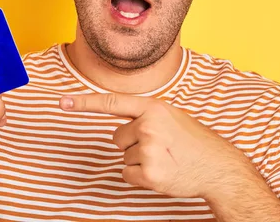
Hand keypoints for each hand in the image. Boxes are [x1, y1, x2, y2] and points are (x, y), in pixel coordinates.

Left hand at [59, 93, 246, 198]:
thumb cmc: (193, 142)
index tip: (62, 102)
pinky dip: (139, 177)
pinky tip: (161, 171)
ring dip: (140, 160)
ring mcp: (149, 149)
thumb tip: (120, 125)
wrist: (218, 166)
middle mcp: (149, 125)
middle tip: (160, 147)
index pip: (113, 102)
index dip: (85, 102)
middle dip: (132, 143)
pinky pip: (126, 174)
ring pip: (123, 156)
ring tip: (165, 158)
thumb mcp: (172, 116)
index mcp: (154, 107)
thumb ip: (146, 114)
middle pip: (117, 137)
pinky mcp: (149, 173)